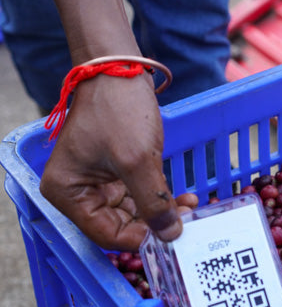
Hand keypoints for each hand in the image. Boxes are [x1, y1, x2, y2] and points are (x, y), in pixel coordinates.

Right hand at [40, 72, 193, 251]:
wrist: (120, 68)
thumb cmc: (118, 110)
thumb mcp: (137, 160)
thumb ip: (153, 202)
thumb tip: (171, 236)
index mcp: (67, 193)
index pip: (105, 234)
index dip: (140, 238)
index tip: (172, 235)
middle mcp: (77, 192)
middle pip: (119, 225)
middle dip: (154, 225)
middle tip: (187, 220)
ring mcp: (97, 181)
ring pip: (133, 212)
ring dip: (162, 212)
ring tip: (189, 206)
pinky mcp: (116, 171)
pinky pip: (139, 196)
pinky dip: (160, 198)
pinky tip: (183, 197)